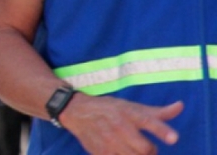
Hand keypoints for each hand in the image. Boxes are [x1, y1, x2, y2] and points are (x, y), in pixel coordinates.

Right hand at [62, 94, 181, 154]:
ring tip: (134, 150)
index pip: (148, 121)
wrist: (76, 111)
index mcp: (128, 112)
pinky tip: (122, 152)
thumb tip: (181, 106)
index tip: (174, 139)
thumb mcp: (131, 106)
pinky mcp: (100, 152)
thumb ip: (157, 112)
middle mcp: (119, 126)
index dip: (162, 130)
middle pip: (145, 149)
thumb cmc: (109, 109)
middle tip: (147, 148)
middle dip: (151, 151)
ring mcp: (108, 140)